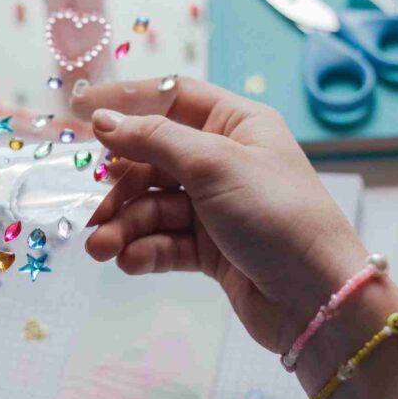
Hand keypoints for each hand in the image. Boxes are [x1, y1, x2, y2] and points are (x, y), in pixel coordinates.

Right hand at [71, 78, 367, 352]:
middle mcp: (224, 160)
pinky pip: (164, 240)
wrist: (318, 299)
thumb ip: (153, 139)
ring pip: (153, 206)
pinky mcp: (211, 249)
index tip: (80, 110)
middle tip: (94, 210)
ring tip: (101, 249)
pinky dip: (145, 249)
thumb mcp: (213, 165)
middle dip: (121, 187)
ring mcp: (216, 206)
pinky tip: (131, 262)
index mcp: (236, 124)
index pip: (172, 99)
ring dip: (125, 225)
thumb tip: (102, 121)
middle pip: (153, 159)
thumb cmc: (277, 216)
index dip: (126, 102)